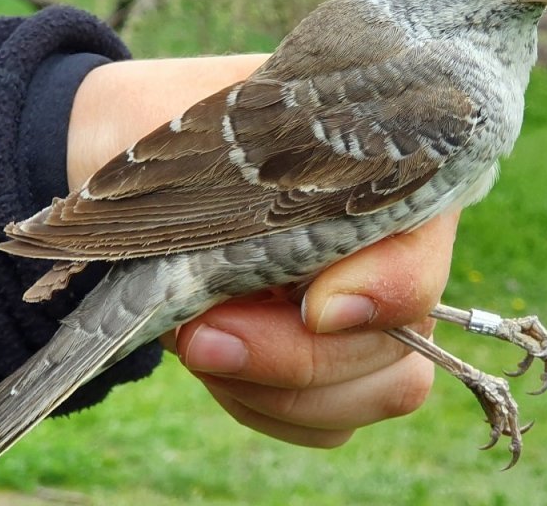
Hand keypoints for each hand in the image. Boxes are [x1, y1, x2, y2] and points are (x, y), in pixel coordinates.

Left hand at [68, 55, 450, 445]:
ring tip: (195, 343)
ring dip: (274, 390)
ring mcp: (376, 320)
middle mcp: (403, 253)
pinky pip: (327, 426)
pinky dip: (263, 407)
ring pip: (377, 394)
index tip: (309, 304)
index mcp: (396, 176)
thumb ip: (260, 176)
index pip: (424, 258)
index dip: (381, 294)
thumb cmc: (170, 120)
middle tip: (200, 335)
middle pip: (403, 348)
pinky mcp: (334, 373)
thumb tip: (308, 284)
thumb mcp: (204, 123)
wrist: (122, 150)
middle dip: (295, 357)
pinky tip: (211, 363)